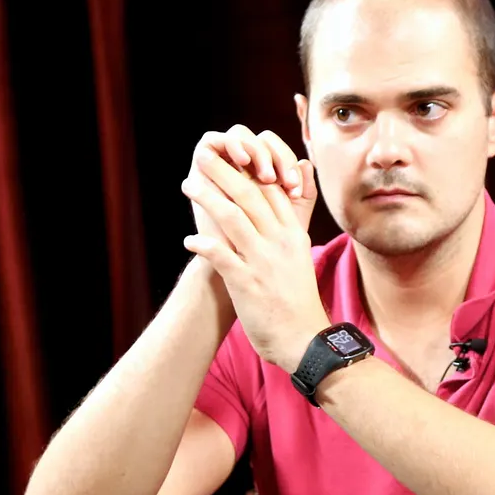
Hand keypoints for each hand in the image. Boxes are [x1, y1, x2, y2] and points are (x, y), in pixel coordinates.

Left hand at [179, 140, 327, 371]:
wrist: (305, 340)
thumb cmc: (297, 299)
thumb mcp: (300, 255)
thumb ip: (294, 222)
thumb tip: (299, 189)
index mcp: (292, 234)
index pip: (271, 190)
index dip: (249, 168)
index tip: (230, 154)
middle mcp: (279, 242)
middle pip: (250, 196)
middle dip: (224, 172)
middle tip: (204, 156)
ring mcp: (264, 261)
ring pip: (234, 219)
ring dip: (209, 199)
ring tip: (189, 185)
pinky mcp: (248, 283)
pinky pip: (222, 257)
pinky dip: (204, 246)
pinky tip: (189, 240)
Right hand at [208, 125, 316, 231]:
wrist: (235, 263)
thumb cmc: (265, 241)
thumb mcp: (292, 216)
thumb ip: (305, 191)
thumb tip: (307, 163)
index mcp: (266, 168)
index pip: (280, 152)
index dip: (290, 166)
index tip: (297, 191)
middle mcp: (243, 161)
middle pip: (263, 140)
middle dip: (278, 158)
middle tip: (286, 183)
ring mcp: (222, 158)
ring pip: (240, 133)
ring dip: (257, 150)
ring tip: (267, 176)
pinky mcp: (201, 160)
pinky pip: (214, 139)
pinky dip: (230, 143)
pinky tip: (242, 159)